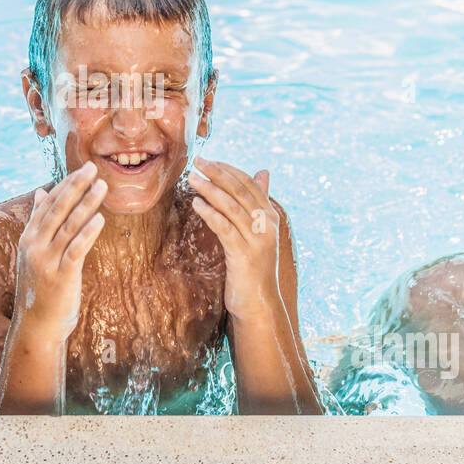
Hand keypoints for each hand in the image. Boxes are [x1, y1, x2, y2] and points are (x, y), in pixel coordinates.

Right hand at [15, 160, 106, 340]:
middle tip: (92, 167)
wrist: (36, 325)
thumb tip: (41, 191)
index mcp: (29, 238)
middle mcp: (35, 246)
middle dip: (76, 186)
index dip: (66, 185)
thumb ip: (38, 221)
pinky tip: (99, 219)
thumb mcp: (34, 251)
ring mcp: (47, 261)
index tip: (82, 169)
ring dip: (87, 204)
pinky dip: (87, 233)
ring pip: (69, 226)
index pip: (49, 204)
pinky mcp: (61, 276)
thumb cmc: (39, 288)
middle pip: (58, 210)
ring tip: (102, 186)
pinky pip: (75, 250)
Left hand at [188, 158, 282, 322]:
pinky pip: (225, 228)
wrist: (259, 304)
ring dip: (210, 190)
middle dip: (218, 173)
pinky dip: (211, 214)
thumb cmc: (254, 267)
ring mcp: (257, 240)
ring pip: (232, 207)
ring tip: (192, 179)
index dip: (229, 170)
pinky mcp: (244, 255)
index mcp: (271, 217)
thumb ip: (258, 203)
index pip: (250, 184)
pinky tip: (197, 204)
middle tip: (198, 161)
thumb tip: (263, 172)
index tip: (209, 160)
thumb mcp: (258, 232)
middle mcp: (268, 226)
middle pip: (241, 191)